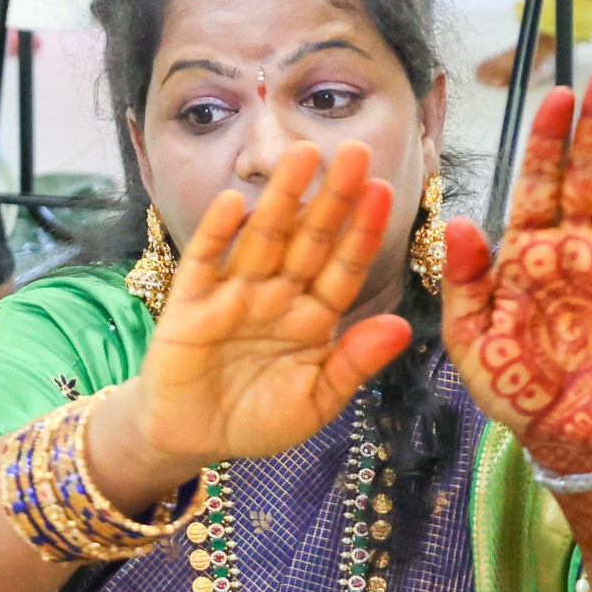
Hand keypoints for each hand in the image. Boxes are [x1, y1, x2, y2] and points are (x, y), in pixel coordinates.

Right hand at [120, 142, 412, 468]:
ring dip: (282, 198)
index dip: (363, 231)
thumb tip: (402, 328)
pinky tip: (232, 203)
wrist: (188, 439)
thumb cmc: (255, 420)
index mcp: (313, 319)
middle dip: (332, 197)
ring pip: (263, 238)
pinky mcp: (190, 304)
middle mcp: (276, 297)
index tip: (386, 191)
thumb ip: (354, 364)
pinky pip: (205, 262)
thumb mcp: (315, 401)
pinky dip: (217, 233)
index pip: (344, 267)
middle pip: (309, 240)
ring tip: (302, 155)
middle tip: (355, 151)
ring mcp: (233, 295)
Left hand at [442, 67, 591, 472]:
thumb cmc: (509, 385)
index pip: (537, 183)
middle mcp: (573, 248)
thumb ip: (463, 279)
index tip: (558, 97)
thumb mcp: (470, 335)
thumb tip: (456, 221)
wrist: (563, 433)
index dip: (548, 141)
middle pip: (587, 174)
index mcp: (524, 252)